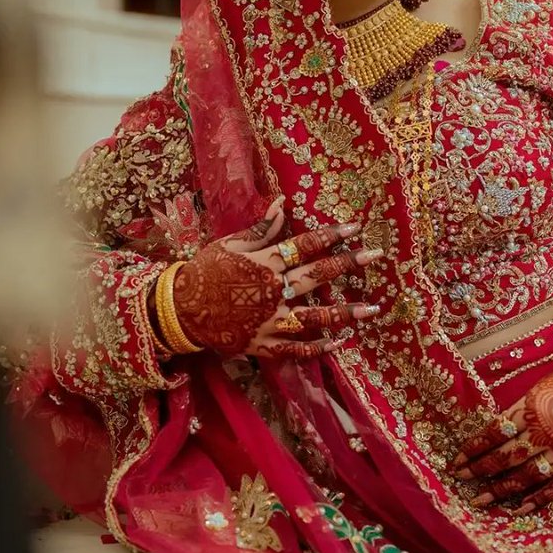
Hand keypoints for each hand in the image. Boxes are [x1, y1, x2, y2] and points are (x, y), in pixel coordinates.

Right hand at [171, 197, 383, 357]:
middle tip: (375, 255)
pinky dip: (317, 348)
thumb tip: (283, 204)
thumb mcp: (229, 245)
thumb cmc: (204, 271)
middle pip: (317, 275)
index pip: (304, 245)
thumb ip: (260, 230)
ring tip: (371, 309)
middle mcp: (272, 291)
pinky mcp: (263, 343)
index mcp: (264, 263)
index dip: (331, 236)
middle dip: (348, 264)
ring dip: (346, 312)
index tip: (355, 229)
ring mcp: (270, 320)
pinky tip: (338, 342)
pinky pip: (295, 348)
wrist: (178, 310)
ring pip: (315, 316)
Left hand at [451, 371, 552, 514]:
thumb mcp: (535, 393)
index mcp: (530, 410)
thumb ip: (515, 416)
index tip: (456, 462)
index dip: (473, 449)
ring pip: (527, 475)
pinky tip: (518, 508)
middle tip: (462, 481)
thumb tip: (488, 440)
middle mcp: (544, 432)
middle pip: (506, 457)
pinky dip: (536, 499)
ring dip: (501, 489)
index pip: (494, 433)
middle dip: (481, 471)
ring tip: (482, 499)